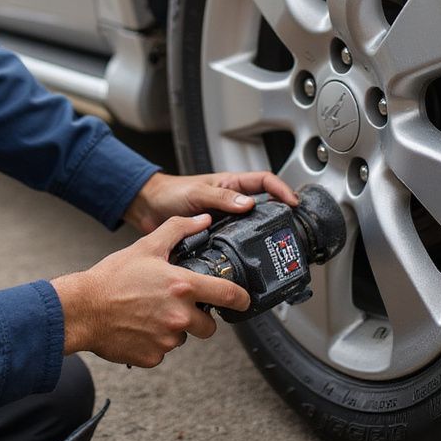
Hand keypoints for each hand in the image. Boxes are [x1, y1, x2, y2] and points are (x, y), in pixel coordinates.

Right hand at [51, 214, 250, 367]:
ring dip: (175, 329)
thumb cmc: (112, 278)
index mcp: (182, 287)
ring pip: (184, 338)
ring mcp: (167, 341)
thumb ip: (178, 230)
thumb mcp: (147, 246)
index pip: (228, 295)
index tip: (243, 300)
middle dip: (199, 317)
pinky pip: (163, 351)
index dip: (241, 299)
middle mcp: (179, 316)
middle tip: (178, 305)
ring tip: (150, 313)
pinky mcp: (153, 357)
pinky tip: (139, 326)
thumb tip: (202, 221)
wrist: (82, 310)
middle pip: (209, 326)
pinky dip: (155, 342)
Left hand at [123, 170, 296, 234]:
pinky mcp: (215, 237)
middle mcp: (231, 202)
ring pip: (251, 227)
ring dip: (262, 235)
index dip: (281, 189)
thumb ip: (220, 198)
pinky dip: (243, 250)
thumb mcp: (196, 192)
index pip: (264, 181)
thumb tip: (248, 204)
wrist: (147, 208)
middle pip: (264, 206)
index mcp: (230, 184)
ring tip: (273, 248)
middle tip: (289, 229)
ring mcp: (224, 220)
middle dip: (279, 215)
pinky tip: (246, 260)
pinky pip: (235, 243)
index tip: (292, 202)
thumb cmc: (169, 193)